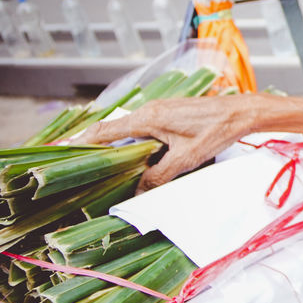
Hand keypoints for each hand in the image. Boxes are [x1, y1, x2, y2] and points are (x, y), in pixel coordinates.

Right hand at [81, 94, 261, 190]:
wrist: (241, 112)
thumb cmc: (216, 131)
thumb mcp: (186, 159)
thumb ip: (158, 175)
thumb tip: (136, 192)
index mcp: (148, 118)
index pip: (105, 131)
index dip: (82, 141)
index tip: (60, 150)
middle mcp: (149, 110)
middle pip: (112, 129)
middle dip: (93, 145)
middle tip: (74, 160)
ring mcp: (159, 110)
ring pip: (127, 129)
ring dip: (114, 144)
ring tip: (98, 162)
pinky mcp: (169, 113)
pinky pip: (141, 127)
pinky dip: (131, 140)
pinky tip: (131, 155)